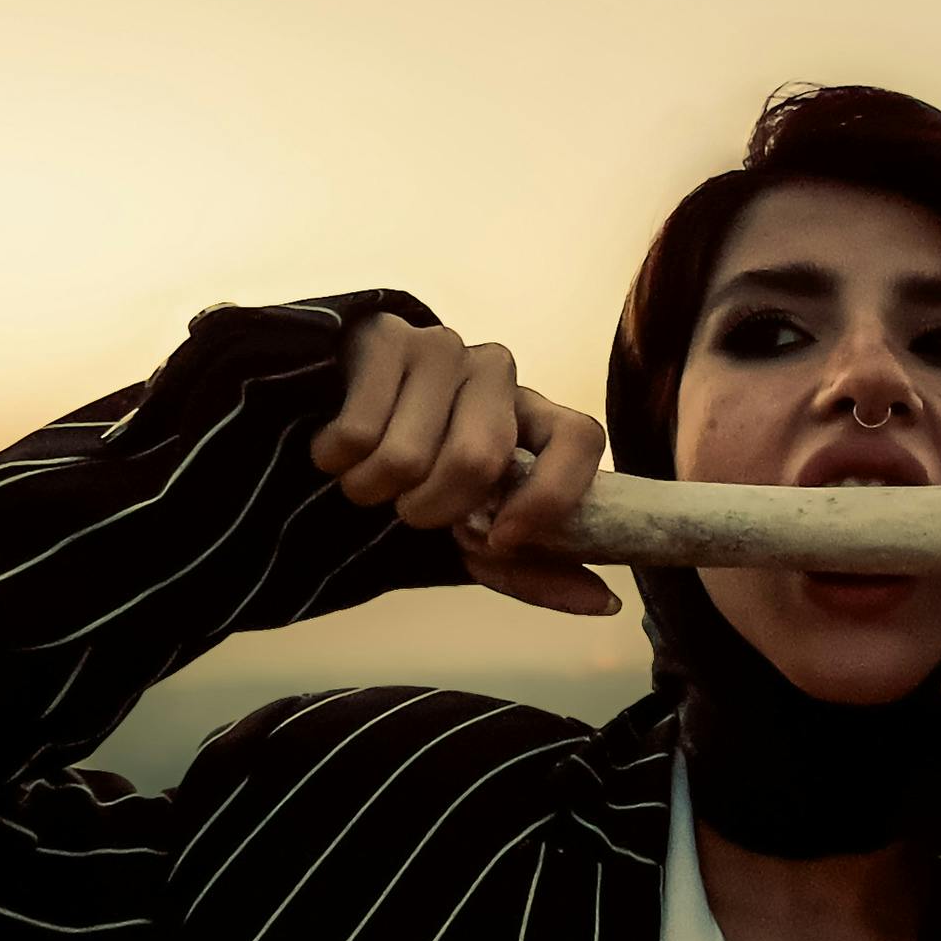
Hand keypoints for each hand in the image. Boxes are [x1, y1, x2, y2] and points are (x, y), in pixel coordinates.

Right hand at [315, 312, 620, 615]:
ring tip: (367, 477)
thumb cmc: (419, 482)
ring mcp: (443, 347)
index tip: (502, 537)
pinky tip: (338, 450)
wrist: (335, 422)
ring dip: (370, 491)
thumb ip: (532, 568)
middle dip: (429, 510)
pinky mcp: (386, 337)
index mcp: (533, 416)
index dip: (548, 495)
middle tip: (406, 509)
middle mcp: (498, 373)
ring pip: (406, 455)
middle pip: (477, 459)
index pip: (580, 438)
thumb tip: (605, 603)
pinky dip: (336, 462)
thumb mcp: (473, 532)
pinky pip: (357, 433)